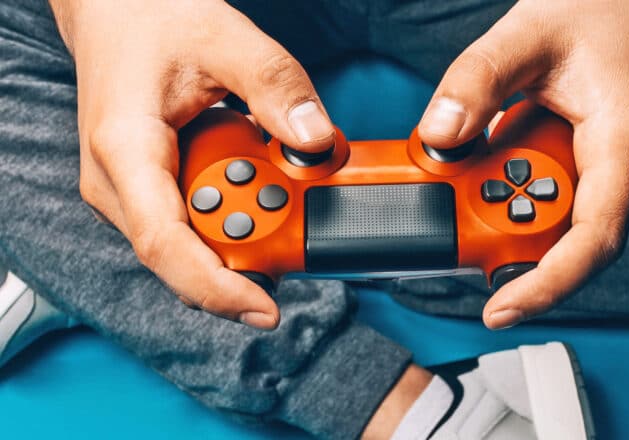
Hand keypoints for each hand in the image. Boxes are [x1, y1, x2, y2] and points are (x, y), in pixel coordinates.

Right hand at [50, 0, 336, 328]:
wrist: (118, 12)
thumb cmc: (155, 20)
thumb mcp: (226, 40)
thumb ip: (276, 87)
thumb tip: (315, 144)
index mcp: (125, 150)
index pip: (165, 245)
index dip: (217, 289)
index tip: (266, 310)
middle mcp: (119, 185)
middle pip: (187, 253)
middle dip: (249, 249)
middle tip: (297, 208)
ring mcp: (132, 193)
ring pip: (194, 242)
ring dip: (246, 225)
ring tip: (272, 172)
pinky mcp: (150, 191)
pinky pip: (197, 222)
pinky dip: (235, 211)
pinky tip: (256, 176)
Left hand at [418, 0, 628, 328]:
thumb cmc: (593, 11)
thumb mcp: (523, 36)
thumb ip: (475, 82)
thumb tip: (439, 137)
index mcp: (625, 141)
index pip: (593, 240)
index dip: (547, 285)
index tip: (500, 309)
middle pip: (567, 240)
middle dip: (506, 232)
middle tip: (459, 194)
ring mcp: (621, 176)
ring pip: (559, 224)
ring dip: (510, 208)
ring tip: (486, 154)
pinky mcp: (603, 174)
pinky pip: (558, 203)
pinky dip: (520, 192)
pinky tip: (500, 155)